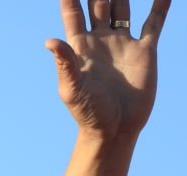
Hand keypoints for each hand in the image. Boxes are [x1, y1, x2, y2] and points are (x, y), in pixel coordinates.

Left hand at [46, 0, 170, 137]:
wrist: (115, 128)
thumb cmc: (88, 112)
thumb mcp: (72, 88)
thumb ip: (64, 63)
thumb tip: (50, 41)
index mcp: (79, 47)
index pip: (73, 13)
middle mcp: (100, 40)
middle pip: (99, 3)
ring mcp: (123, 43)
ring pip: (123, 7)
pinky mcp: (145, 50)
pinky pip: (154, 22)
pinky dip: (160, 5)